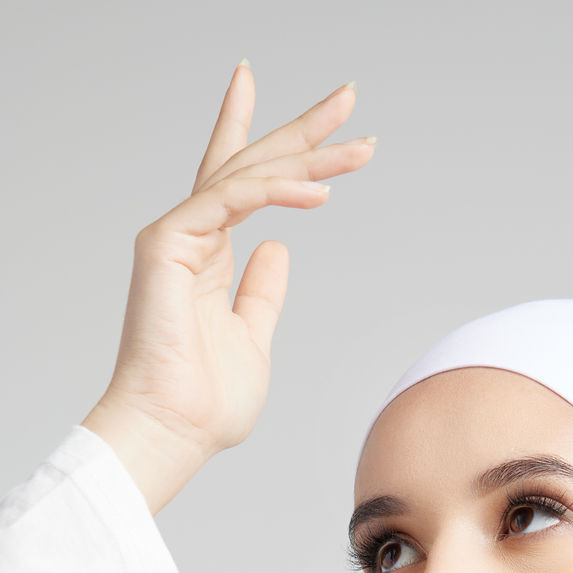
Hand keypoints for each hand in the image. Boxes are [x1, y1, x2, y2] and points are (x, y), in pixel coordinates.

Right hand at [85, 64, 373, 483]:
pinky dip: (277, 191)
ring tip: (361, 150)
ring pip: (250, 174)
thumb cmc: (206, 401)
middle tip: (350, 97)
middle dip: (305, 129)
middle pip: (253, 163)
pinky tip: (320, 193)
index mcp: (209, 255)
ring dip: (309, 158)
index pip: (248, 184)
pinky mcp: (168, 242)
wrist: (174, 430)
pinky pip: (231, 199)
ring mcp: (177, 235)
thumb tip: (277, 249)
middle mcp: (192, 235)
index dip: (288, 149)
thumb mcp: (252, 337)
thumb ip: (262, 292)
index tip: (332, 125)